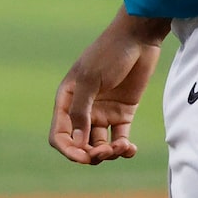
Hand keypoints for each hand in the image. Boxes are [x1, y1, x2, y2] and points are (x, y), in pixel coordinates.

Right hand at [48, 9, 168, 164]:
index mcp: (66, 101)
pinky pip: (120, 137)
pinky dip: (124, 147)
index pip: (60, 134)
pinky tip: (130, 148)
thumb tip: (77, 141)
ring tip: (123, 147)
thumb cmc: (108, 54)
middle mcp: (82, 110)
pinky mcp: (122, 113)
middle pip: (80, 143)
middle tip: (107, 151)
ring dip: (109, 151)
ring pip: (100, 144)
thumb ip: (81, 111)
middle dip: (92, 153)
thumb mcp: (90, 80)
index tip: (84, 157)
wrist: (137, 39)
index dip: (69, 149)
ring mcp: (103, 112)